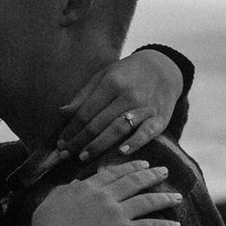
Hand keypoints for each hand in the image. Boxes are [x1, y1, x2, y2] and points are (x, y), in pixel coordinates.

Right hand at [31, 158, 183, 225]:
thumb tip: (74, 185)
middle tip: (164, 171)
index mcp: (86, 188)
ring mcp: (116, 214)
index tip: (142, 163)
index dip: (130, 167)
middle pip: (133, 182)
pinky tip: (176, 225)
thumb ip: (62, 192)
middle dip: (151, 175)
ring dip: (164, 198)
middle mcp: (104, 197)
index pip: (112, 173)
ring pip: (146, 201)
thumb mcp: (48, 205)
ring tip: (177, 196)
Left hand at [58, 47, 182, 160]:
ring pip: (118, 129)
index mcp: (112, 83)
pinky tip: (121, 152)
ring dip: (99, 145)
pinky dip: (134, 143)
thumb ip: (84, 96)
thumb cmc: (128, 74)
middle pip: (98, 123)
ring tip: (83, 157)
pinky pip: (146, 133)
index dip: (71, 130)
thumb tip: (62, 113)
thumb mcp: (104, 76)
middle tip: (65, 155)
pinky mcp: (160, 118)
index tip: (60, 143)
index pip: (85, 112)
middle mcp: (128, 95)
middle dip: (79, 141)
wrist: (164, 68)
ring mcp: (145, 107)